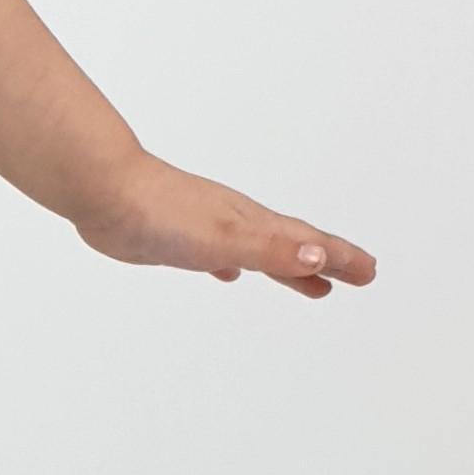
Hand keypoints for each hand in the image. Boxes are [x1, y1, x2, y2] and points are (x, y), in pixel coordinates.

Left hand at [73, 156, 375, 298]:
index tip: (371, 272)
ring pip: (259, 249)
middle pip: (292, 244)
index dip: (341, 259)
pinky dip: (230, 263)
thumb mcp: (225, 238)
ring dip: (286, 266)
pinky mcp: (174, 237)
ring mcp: (205, 227)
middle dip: (327, 262)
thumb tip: (320, 256)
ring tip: (310, 284)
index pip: (308, 243)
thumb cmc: (161, 212)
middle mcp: (234, 222)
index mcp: (251, 223)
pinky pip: (215, 252)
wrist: (102, 189)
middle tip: (359, 277)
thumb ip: (271, 248)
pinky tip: (225, 271)